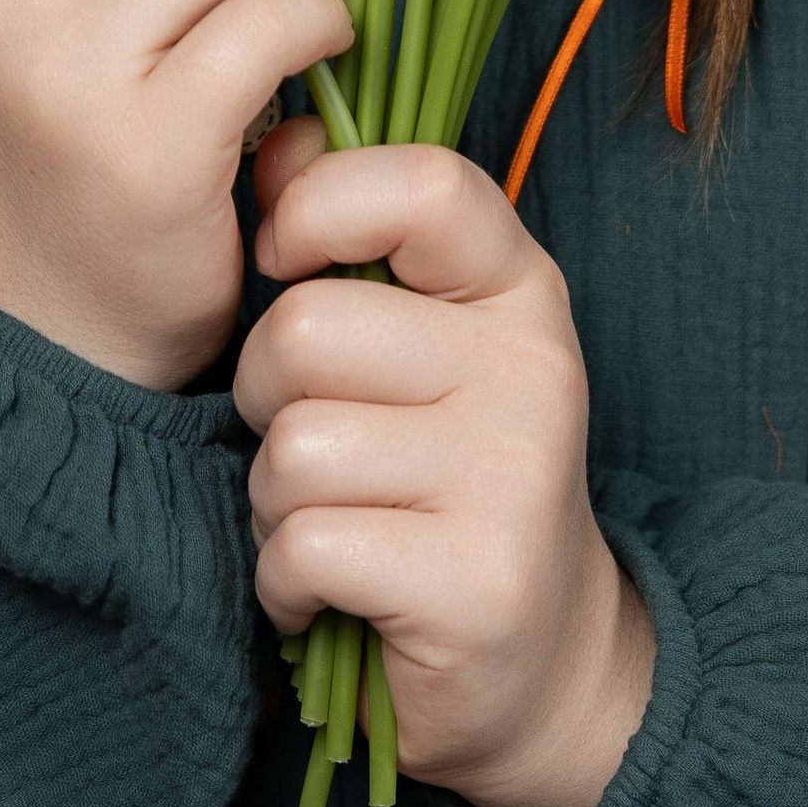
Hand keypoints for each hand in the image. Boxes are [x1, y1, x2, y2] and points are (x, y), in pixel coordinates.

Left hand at [234, 126, 654, 806]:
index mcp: (520, 288)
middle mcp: (533, 370)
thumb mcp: (419, 341)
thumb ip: (351, 237)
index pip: (421, 184)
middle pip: (307, 329)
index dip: (319, 208)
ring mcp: (513, 478)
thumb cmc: (444, 482)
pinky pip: (303, 546)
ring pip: (293, 447)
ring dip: (277, 503)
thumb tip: (277, 140)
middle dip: (267, 398)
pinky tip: (334, 595)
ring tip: (338, 526)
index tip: (287, 261)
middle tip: (320, 451)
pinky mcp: (475, 583)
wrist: (541, 666)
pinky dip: (286, 581)